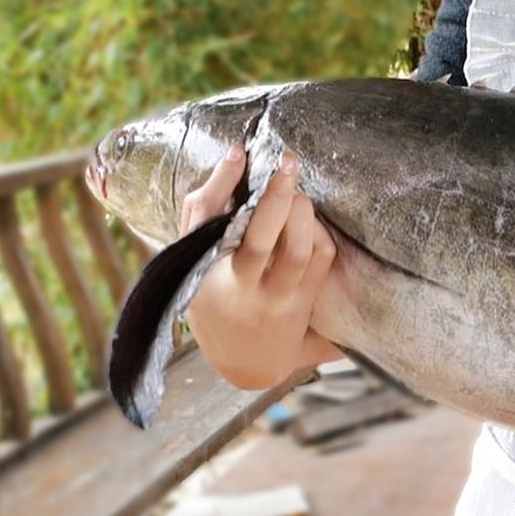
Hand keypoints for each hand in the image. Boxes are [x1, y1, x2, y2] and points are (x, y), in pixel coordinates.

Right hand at [182, 147, 343, 388]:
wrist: (247, 363)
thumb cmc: (216, 298)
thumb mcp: (194, 263)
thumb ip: (206, 209)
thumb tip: (235, 153)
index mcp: (204, 273)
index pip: (206, 223)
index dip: (221, 184)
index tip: (239, 152)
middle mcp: (241, 288)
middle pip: (260, 241)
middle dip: (276, 199)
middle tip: (286, 163)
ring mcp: (277, 298)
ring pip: (298, 252)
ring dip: (302, 213)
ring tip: (295, 192)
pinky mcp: (304, 301)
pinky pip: (320, 258)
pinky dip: (318, 232)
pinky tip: (308, 222)